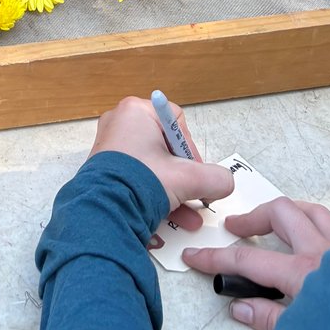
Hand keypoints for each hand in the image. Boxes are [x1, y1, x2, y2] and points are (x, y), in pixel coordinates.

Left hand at [89, 96, 235, 215]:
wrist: (104, 211)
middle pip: (166, 147)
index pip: (177, 123)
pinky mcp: (105, 168)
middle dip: (183, 176)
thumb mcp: (187, 179)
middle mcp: (120, 122)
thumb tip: (225, 183)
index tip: (196, 173)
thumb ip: (214, 178)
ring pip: (153, 166)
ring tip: (187, 215)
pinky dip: (155, 194)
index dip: (191, 150)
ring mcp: (110, 146)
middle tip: (192, 193)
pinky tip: (171, 218)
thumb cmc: (140, 182)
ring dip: (174, 190)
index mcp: (136, 111)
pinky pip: (138, 177)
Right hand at [183, 196, 329, 329]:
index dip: (215, 258)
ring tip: (275, 224)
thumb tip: (240, 306)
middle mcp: (326, 250)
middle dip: (253, 217)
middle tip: (237, 230)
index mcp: (304, 272)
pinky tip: (322, 243)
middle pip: (280, 213)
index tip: (195, 256)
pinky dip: (323, 227)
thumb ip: (271, 321)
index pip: (248, 260)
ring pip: (312, 211)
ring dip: (288, 213)